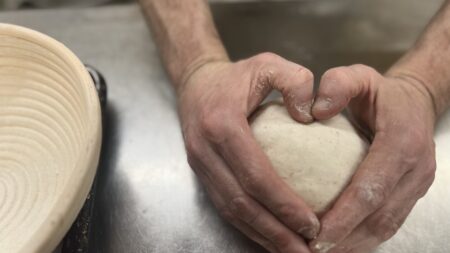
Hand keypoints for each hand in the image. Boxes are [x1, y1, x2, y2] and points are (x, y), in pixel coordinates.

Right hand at [179, 53, 319, 252]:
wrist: (195, 83)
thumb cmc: (235, 76)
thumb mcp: (267, 63)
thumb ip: (294, 80)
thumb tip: (312, 116)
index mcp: (222, 124)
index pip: (255, 174)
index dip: (283, 204)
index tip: (312, 224)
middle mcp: (205, 151)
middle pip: (241, 203)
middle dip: (275, 232)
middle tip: (305, 250)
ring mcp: (200, 165)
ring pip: (231, 211)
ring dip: (262, 236)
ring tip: (291, 251)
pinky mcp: (201, 174)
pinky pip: (225, 207)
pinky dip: (249, 227)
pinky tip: (270, 237)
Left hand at [309, 64, 436, 252]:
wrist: (416, 102)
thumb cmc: (381, 92)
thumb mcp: (359, 76)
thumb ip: (338, 84)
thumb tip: (314, 111)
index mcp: (402, 142)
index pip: (371, 187)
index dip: (345, 214)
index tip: (317, 234)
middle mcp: (415, 170)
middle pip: (379, 216)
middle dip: (345, 239)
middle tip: (310, 251)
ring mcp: (416, 186)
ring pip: (385, 227)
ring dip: (353, 245)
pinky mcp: (411, 194)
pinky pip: (388, 224)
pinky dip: (363, 240)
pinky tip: (339, 246)